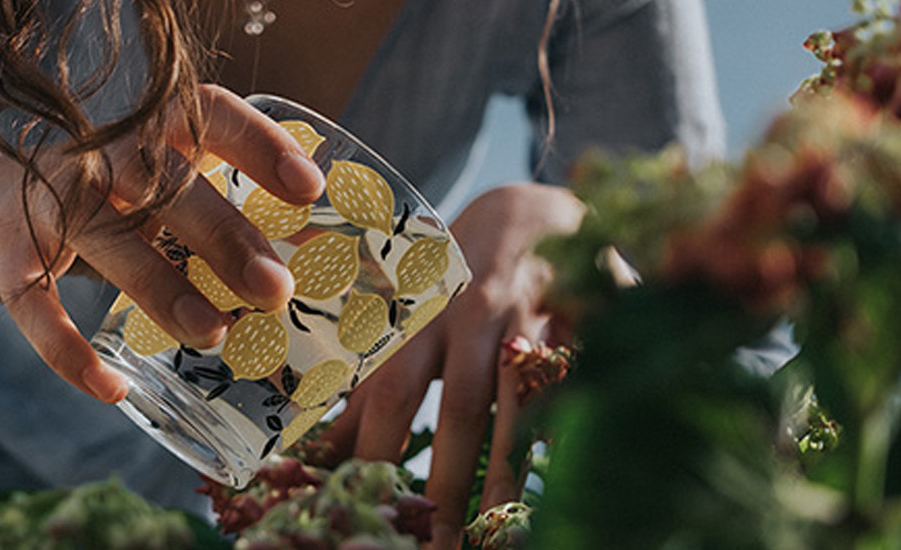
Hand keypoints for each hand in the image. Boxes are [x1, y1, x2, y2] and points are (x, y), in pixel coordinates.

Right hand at [0, 85, 324, 401]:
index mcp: (151, 136)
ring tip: (213, 334)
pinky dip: (69, 351)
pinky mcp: (7, 258)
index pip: (211, 118)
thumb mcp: (159, 197)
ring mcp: (50, 206)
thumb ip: (221, 216)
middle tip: (275, 289)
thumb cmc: (102, 206)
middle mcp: (102, 160)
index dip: (260, 146)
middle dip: (224, 236)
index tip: (309, 188)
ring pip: (108, 242)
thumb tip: (312, 262)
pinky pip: (36, 307)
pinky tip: (111, 388)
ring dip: (162, 290)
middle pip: (165, 183)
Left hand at [324, 184, 584, 548]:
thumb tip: (312, 452)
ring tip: (497, 532)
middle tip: (435, 545)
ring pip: (525, 401)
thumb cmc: (455, 277)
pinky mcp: (587, 318)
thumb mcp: (404, 319)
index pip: (391, 392)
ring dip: (510, 470)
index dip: (376, 450)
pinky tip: (563, 478)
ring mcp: (536, 316)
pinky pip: (582, 382)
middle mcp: (473, 315)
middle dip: (447, 481)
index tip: (364, 508)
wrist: (534, 208)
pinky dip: (572, 429)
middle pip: (460, 406)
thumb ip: (367, 385)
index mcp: (417, 315)